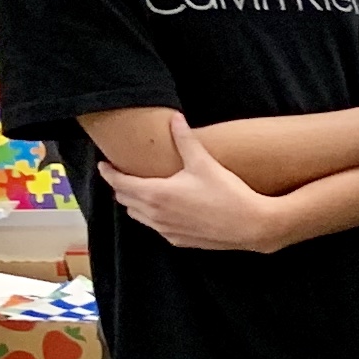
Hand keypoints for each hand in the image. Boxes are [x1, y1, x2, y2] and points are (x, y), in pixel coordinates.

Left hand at [100, 133, 299, 252]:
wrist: (253, 225)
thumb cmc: (228, 194)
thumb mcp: (204, 163)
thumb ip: (185, 140)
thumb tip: (174, 118)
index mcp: (155, 194)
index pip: (119, 183)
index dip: (108, 173)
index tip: (104, 165)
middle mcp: (155, 214)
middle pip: (124, 200)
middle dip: (120, 186)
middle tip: (125, 174)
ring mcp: (165, 230)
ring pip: (137, 216)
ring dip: (135, 203)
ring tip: (143, 191)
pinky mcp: (178, 240)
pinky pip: (155, 227)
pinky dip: (152, 217)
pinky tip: (167, 209)